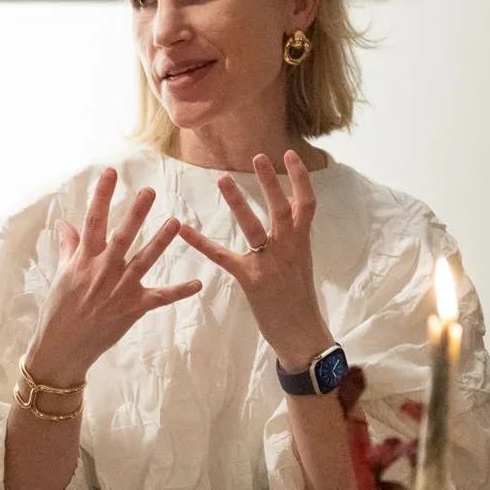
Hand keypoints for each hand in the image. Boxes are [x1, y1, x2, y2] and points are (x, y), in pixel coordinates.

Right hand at [24, 168, 201, 386]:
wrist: (62, 347)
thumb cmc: (58, 310)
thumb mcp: (61, 275)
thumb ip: (68, 246)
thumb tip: (64, 222)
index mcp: (84, 259)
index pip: (93, 220)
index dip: (102, 195)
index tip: (110, 172)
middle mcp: (103, 270)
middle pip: (122, 236)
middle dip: (136, 213)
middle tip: (149, 191)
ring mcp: (120, 289)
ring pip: (144, 260)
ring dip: (161, 241)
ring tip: (177, 222)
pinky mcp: (133, 309)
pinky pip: (160, 298)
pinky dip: (179, 291)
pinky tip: (198, 283)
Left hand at [177, 151, 333, 372]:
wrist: (303, 335)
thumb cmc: (299, 301)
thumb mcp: (300, 265)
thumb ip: (292, 242)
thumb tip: (287, 222)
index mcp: (301, 242)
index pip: (306, 203)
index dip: (299, 178)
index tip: (288, 155)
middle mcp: (289, 247)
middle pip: (282, 207)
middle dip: (270, 181)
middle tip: (258, 156)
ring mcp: (270, 262)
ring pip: (254, 225)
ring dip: (238, 201)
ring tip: (222, 179)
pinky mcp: (251, 279)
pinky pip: (222, 255)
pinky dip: (201, 241)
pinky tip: (183, 229)